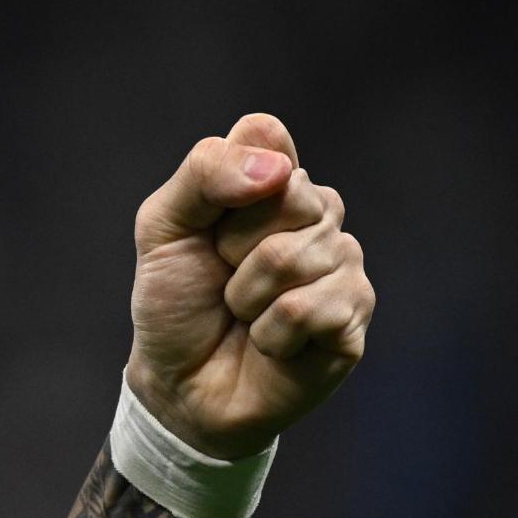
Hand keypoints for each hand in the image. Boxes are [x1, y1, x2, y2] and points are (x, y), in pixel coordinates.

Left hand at [127, 113, 373, 458]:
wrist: (180, 380)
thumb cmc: (175, 298)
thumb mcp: (163, 225)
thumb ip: (204, 174)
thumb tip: (278, 167)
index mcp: (273, 179)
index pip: (267, 138)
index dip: (227, 181)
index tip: (205, 219)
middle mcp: (317, 213)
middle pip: (290, 194)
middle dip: (232, 243)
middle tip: (222, 272)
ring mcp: (343, 263)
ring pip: (293, 256)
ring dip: (245, 294)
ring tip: (244, 311)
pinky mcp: (355, 316)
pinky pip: (308, 308)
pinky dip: (269, 332)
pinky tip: (270, 342)